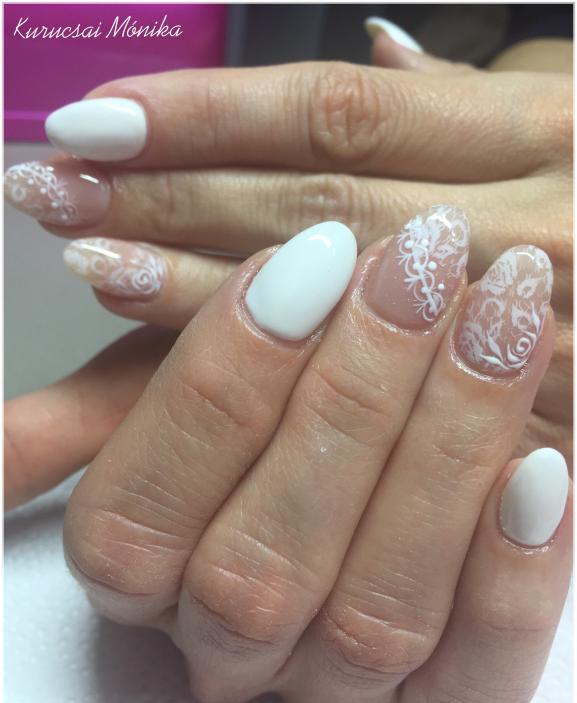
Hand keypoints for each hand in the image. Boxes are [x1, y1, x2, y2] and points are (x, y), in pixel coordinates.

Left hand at [5, 54, 571, 467]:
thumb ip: (471, 91)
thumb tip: (370, 46)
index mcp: (546, 133)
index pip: (341, 114)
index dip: (210, 113)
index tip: (96, 117)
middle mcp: (535, 229)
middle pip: (315, 212)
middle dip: (173, 198)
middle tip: (55, 189)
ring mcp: (535, 341)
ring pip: (340, 322)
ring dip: (201, 296)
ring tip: (93, 264)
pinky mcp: (544, 426)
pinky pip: (395, 414)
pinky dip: (291, 393)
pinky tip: (202, 369)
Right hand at [62, 213, 570, 702]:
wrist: (361, 461)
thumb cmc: (257, 410)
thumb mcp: (180, 380)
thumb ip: (126, 358)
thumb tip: (88, 282)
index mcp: (142, 575)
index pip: (143, 511)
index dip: (221, 382)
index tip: (306, 261)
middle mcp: (232, 642)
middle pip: (263, 566)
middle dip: (349, 400)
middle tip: (417, 266)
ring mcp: (337, 683)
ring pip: (378, 615)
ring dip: (445, 454)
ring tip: (500, 316)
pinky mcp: (440, 702)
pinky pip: (474, 684)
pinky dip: (510, 579)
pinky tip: (543, 468)